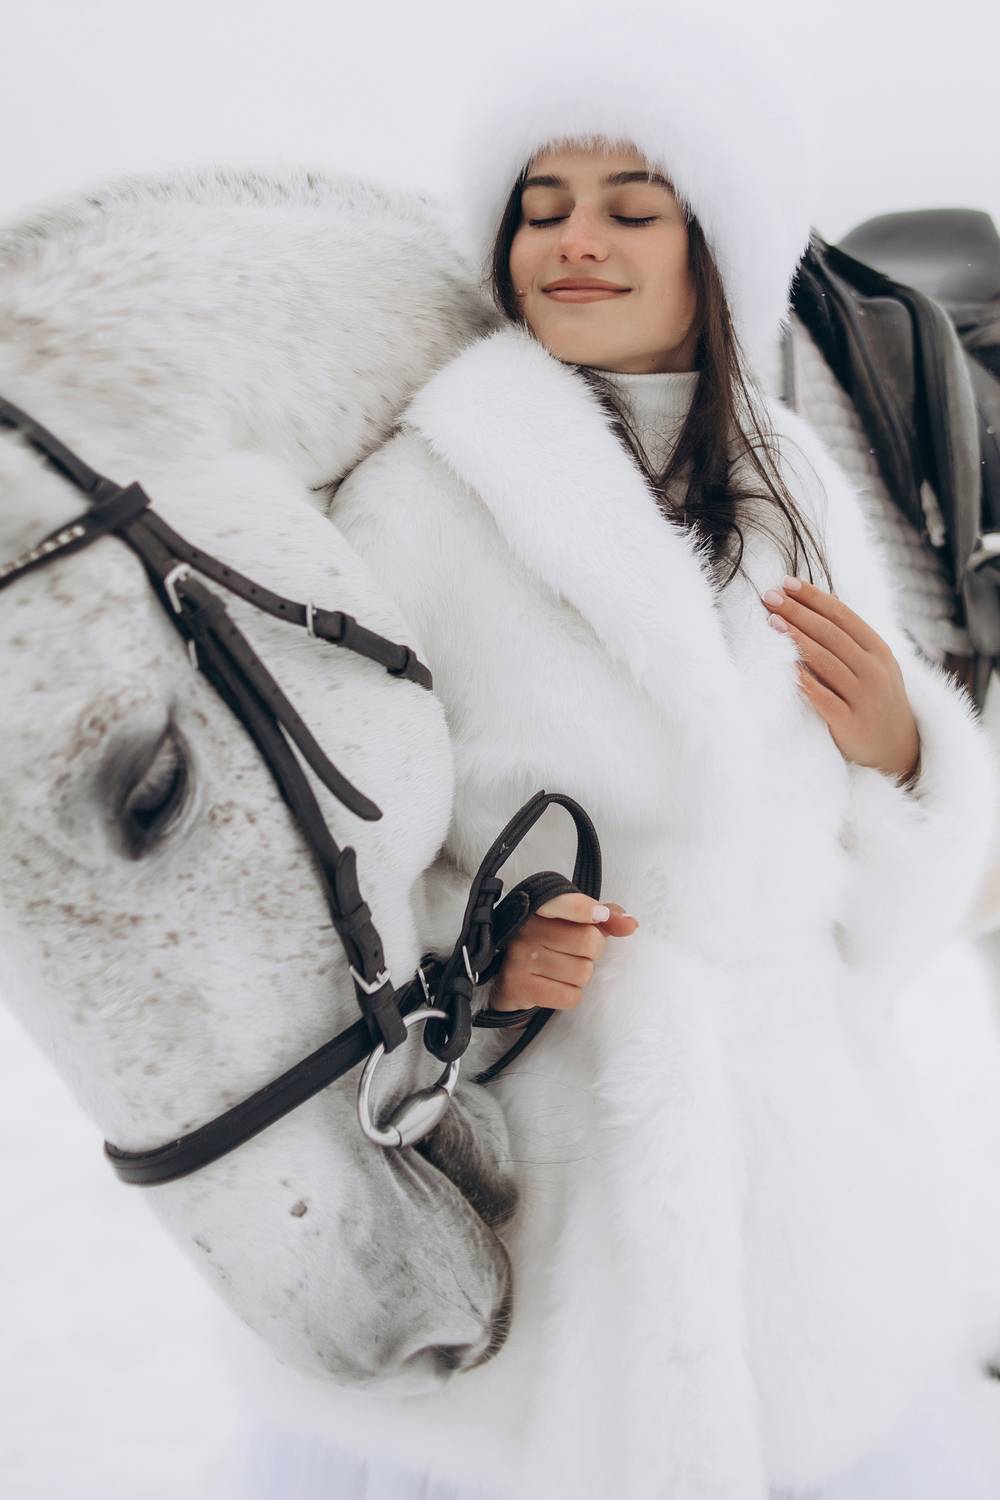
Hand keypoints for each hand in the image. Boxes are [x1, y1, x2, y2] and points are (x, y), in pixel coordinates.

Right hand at [491, 894, 638, 1020]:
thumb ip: (604, 917)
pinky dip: (570, 996)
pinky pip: (570, 996)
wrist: (504, 978)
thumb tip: (630, 923)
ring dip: (580, 977)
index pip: (566, 902)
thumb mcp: (571, 923)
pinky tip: (555, 987)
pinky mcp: (520, 987)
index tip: (600, 917)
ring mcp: (520, 959)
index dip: (587, 910)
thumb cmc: (547, 945)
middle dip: (592, 953)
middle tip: (576, 954)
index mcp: (538, 908)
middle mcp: (526, 930)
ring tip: (562, 971)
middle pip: (589, 942)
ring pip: (582, 973)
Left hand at [761, 575, 920, 783]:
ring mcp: (864, 697)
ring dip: (796, 638)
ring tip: (772, 621)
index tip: (787, 582)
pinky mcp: (850, 723)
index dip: (813, 597)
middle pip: (830, 634)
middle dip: (798, 611)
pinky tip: (786, 667)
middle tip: (769, 595)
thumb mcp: (875, 664)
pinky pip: (823, 698)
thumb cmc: (877, 698)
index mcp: (879, 651)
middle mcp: (874, 671)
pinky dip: (804, 682)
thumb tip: (821, 600)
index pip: (842, 616)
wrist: (898, 748)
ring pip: (825, 661)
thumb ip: (851, 638)